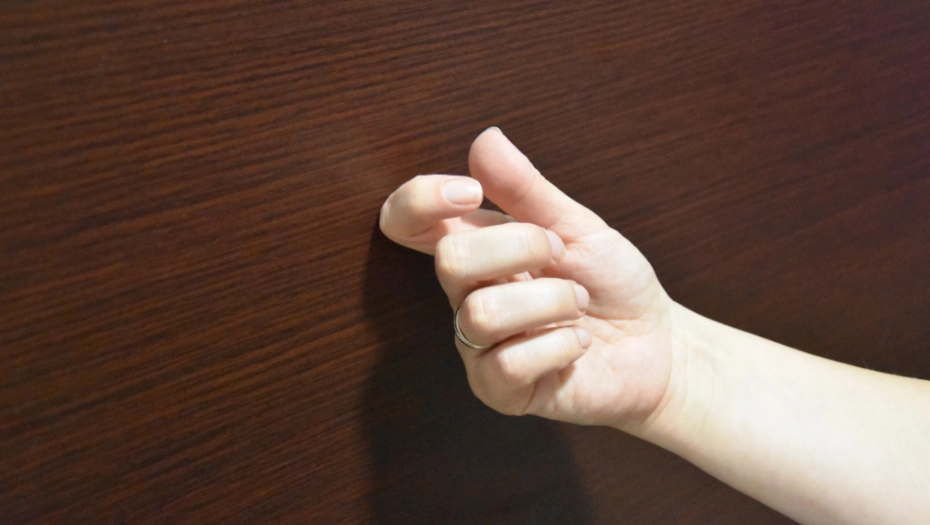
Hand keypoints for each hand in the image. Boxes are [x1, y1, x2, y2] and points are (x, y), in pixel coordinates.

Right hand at [380, 128, 686, 429]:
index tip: (471, 191)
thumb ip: (526, 189)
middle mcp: (465, 294)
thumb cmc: (610, 282)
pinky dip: (559, 345)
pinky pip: (508, 363)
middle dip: (524, 247)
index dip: (421, 198)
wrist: (656, 344)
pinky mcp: (498, 389)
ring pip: (482, 313)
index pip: (406, 219)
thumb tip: (484, 139)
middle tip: (564, 258)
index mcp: (476, 248)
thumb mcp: (577, 226)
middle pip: (450, 258)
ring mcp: (477, 346)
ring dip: (551, 302)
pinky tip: (577, 344)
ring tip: (578, 306)